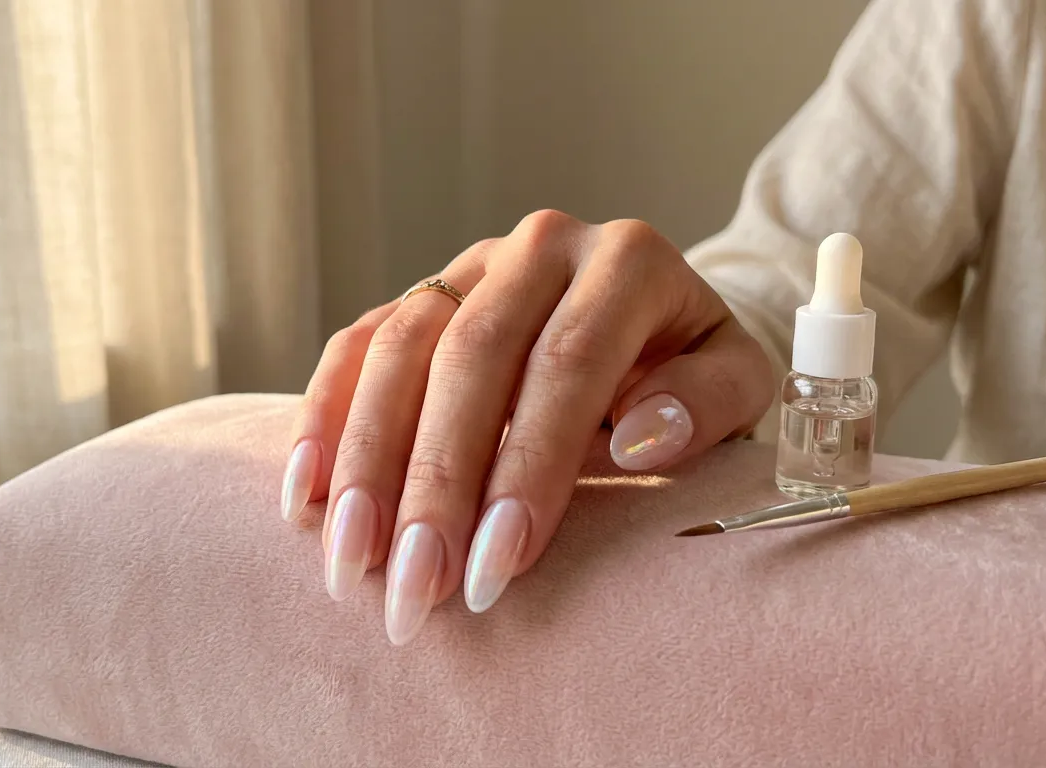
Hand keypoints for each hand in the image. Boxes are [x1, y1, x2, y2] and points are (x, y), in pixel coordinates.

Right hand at [280, 210, 773, 644]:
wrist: (655, 318)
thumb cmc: (694, 371)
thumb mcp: (740, 381)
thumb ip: (709, 399)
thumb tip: (639, 436)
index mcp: (628, 261)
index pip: (565, 365)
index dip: (527, 470)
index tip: (499, 568)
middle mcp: (540, 248)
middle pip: (470, 359)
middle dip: (436, 484)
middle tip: (414, 589)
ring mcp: (470, 265)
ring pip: (399, 350)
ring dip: (366, 462)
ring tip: (352, 563)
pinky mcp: (421, 295)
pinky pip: (356, 346)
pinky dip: (324, 418)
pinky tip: (305, 497)